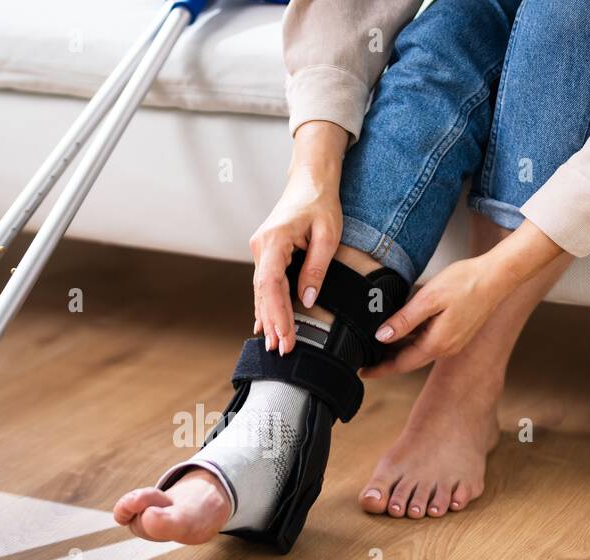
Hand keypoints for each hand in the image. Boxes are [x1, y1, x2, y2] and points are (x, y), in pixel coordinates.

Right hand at [250, 120, 347, 355]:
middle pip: (263, 292)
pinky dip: (266, 306)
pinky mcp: (267, 254)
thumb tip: (308, 298)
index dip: (276, 313)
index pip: (271, 284)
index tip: (285, 335)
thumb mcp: (328, 234)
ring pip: (261, 291)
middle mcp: (261, 246)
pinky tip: (265, 326)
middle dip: (272, 322)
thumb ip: (317, 267)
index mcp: (274, 240)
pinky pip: (265, 285)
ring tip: (274, 345)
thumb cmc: (321, 202)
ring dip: (268, 318)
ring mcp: (261, 250)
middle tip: (282, 350)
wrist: (309, 180)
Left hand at [361, 255, 511, 377]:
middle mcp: (446, 348)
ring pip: (419, 351)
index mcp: (437, 343)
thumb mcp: (429, 298)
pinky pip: (430, 342)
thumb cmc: (466, 282)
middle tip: (364, 361)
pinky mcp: (458, 333)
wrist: (498, 276)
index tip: (362, 372)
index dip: (380, 369)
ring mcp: (454, 342)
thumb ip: (404, 320)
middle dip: (387, 362)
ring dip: (399, 351)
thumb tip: (381, 337)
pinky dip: (413, 341)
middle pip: (409, 361)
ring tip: (377, 347)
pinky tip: (403, 332)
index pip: (401, 364)